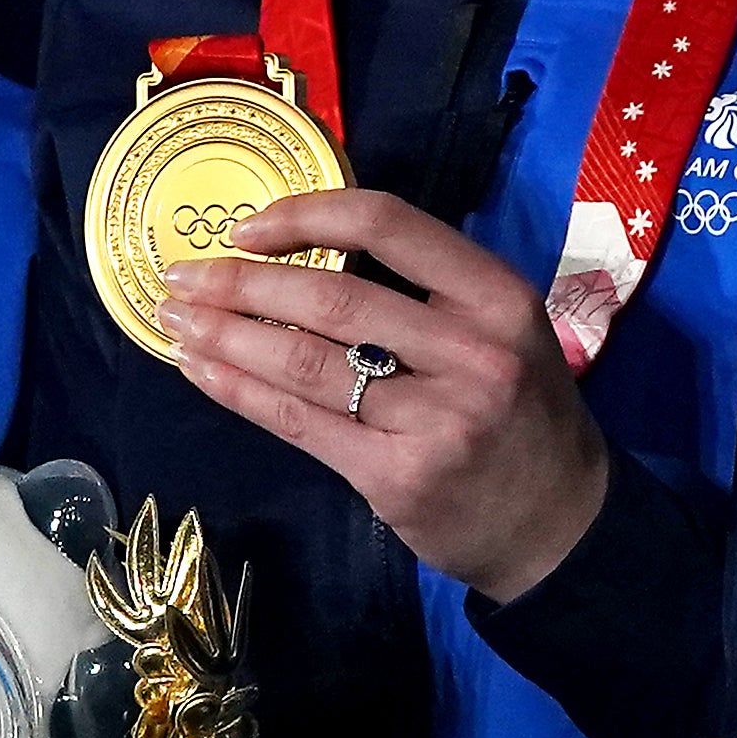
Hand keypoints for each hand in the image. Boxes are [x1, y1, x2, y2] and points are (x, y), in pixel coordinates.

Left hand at [162, 187, 610, 602]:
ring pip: (305, 363)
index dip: (306, 215)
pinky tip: (203, 373)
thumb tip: (301, 254)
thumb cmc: (521, 416)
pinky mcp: (396, 476)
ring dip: (226, 338)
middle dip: (241, 283)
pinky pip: (299, 423)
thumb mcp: (505, 332)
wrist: (560, 522)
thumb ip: (428, 294)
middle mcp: (470, 353)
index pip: (388, 225)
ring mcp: (434, 420)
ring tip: (176, 323)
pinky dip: (241, 393)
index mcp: (497, 298)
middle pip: (333, 299)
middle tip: (181, 278)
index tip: (246, 227)